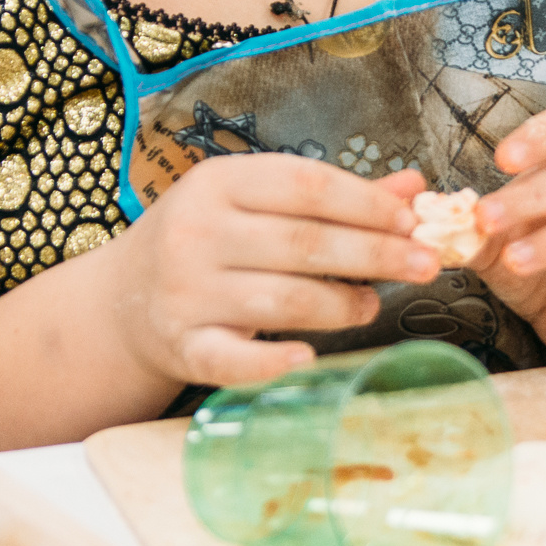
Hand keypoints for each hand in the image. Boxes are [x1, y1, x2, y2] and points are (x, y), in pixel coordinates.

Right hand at [97, 153, 439, 388]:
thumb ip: (333, 197)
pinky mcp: (182, 345)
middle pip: (303, 244)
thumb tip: (414, 186)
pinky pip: (232, 359)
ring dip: (340, 305)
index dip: (366, 203)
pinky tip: (309, 355)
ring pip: (282, 300)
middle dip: (374, 255)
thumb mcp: (254, 202)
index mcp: (218, 183)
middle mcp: (197, 232)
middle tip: (425, 265)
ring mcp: (186, 292)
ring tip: (373, 305)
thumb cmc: (205, 242)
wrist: (120, 301)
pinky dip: (272, 361)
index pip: (306, 185)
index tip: (411, 219)